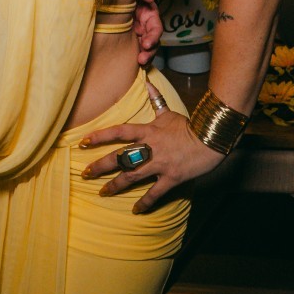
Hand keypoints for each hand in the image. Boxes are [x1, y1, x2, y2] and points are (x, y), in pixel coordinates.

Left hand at [79, 79, 221, 211]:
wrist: (210, 140)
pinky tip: (136, 210)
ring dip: (115, 185)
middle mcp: (149, 148)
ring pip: (132, 177)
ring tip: (102, 192)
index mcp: (147, 131)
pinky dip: (145, 203)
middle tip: (85, 173)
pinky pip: (155, 193)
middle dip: (100, 166)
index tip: (83, 142)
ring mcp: (159, 165)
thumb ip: (155, 100)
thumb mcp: (169, 112)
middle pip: (119, 158)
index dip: (100, 136)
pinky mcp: (170, 178)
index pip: (118, 132)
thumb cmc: (188, 126)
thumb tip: (147, 82)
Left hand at [133, 0, 162, 66]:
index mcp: (148, 13)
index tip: (146, 44)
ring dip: (145, 56)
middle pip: (153, 41)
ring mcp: (136, 32)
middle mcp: (144, 24)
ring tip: (139, 62)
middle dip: (150, 51)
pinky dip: (134, 56)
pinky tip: (132, 63)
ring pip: (145, 48)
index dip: (153, 36)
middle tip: (142, 59)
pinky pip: (134, 49)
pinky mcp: (127, 37)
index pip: (156, 27)